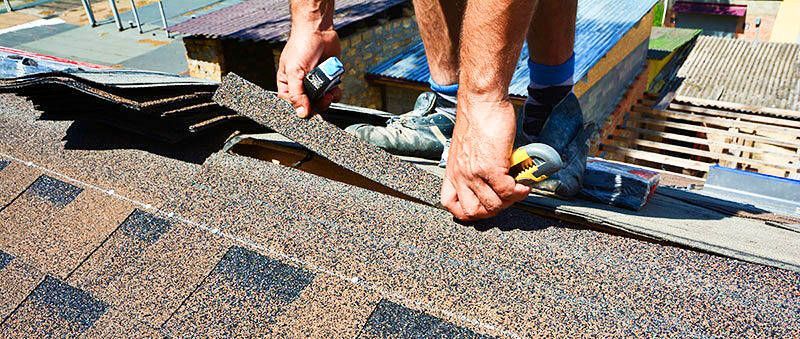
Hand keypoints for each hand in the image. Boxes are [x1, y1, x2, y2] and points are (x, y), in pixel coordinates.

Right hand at [277, 28, 341, 117]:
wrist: (318, 30)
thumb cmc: (301, 45)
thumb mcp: (294, 71)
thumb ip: (297, 94)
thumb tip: (302, 113)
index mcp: (288, 85)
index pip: (293, 105)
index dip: (302, 109)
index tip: (310, 108)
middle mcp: (301, 86)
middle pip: (310, 106)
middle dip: (319, 104)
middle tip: (324, 98)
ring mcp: (316, 83)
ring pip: (323, 101)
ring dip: (329, 98)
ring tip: (330, 91)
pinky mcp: (328, 79)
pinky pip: (333, 93)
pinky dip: (336, 91)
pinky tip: (335, 85)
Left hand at [441, 99, 530, 219]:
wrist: (481, 101)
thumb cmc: (477, 119)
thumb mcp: (466, 148)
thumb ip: (473, 166)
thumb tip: (492, 179)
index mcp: (453, 171)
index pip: (451, 205)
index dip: (468, 211)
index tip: (484, 207)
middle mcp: (460, 175)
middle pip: (473, 212)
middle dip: (493, 210)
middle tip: (506, 198)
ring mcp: (474, 173)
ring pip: (493, 205)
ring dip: (510, 201)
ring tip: (518, 189)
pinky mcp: (490, 167)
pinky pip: (507, 191)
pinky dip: (519, 191)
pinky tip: (524, 184)